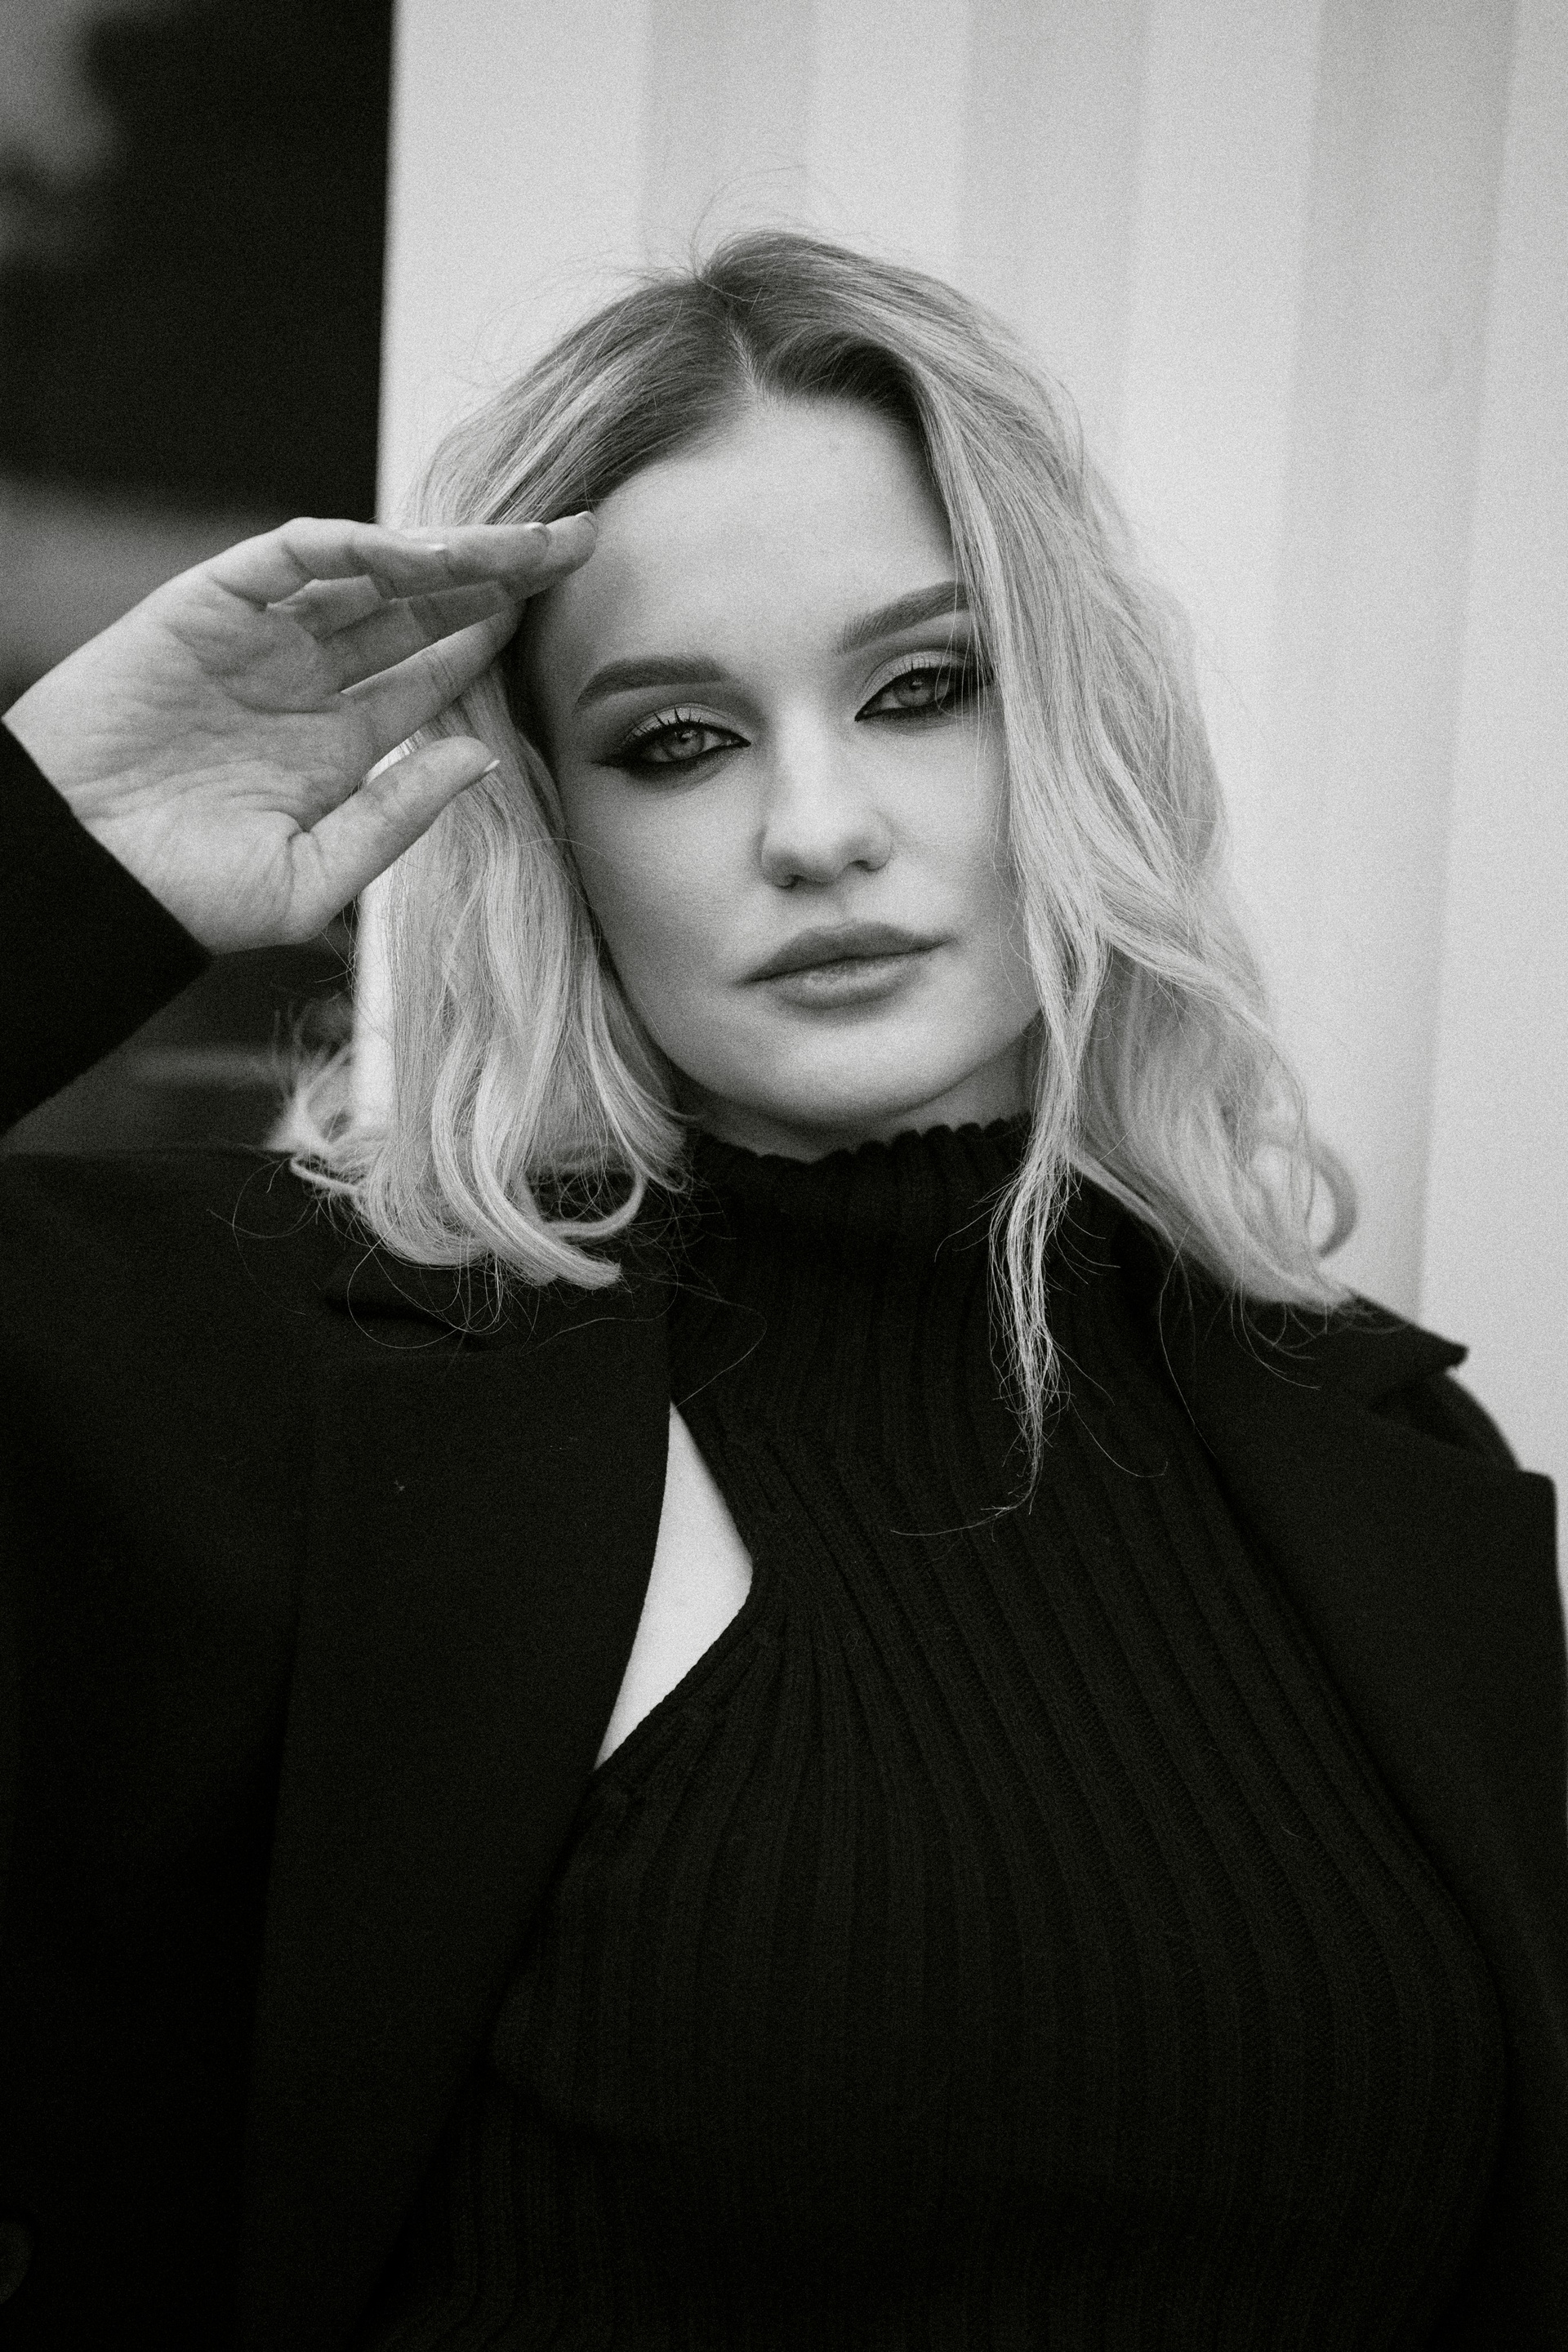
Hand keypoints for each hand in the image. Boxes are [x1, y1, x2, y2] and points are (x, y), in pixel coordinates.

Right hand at [2, 513, 593, 951]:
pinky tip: (416, 551)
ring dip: (444, 551)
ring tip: (521, 541)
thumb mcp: (314, 875)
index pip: (437, 670)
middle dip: (496, 572)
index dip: (499, 632)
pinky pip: (287, 555)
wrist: (79, 877)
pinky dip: (350, 545)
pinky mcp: (206, 604)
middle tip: (576, 540)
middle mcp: (307, 677)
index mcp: (340, 740)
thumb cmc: (182, 894)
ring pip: (368, 571)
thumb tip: (484, 756)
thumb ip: (396, 815)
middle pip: (419, 607)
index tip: (575, 607)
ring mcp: (259, 636)